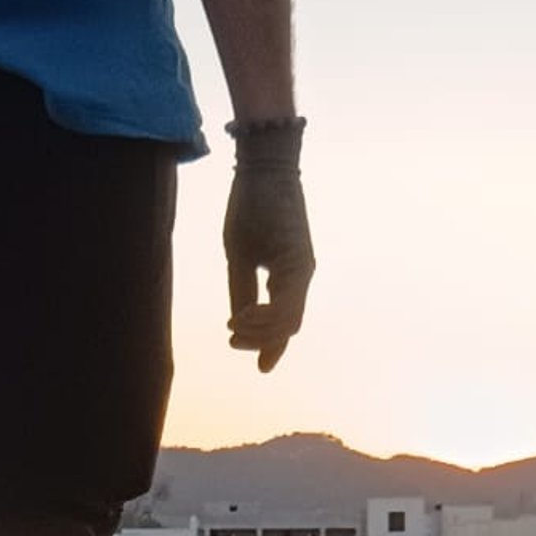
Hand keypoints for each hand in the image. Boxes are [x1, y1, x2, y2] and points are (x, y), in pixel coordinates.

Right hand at [223, 123, 313, 373]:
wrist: (261, 167)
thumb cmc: (250, 207)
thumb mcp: (240, 256)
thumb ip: (242, 290)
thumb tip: (239, 323)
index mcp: (289, 276)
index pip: (285, 322)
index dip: (272, 346)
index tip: (260, 368)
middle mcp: (302, 275)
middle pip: (289, 325)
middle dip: (262, 340)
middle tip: (232, 341)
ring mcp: (302, 268)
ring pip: (289, 318)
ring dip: (260, 331)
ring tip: (233, 327)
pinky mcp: (298, 259)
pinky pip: (286, 301)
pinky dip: (264, 315)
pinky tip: (242, 316)